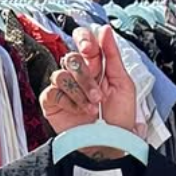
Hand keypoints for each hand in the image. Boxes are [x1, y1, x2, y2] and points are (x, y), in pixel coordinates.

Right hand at [39, 25, 137, 146]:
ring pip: (62, 74)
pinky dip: (69, 102)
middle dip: (87, 76)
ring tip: (93, 108)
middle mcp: (77, 74)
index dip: (83, 39)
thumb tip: (105, 30)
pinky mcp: (52, 103)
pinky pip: (53, 92)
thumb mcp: (123, 84)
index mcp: (95, 66)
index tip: (90, 48)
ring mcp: (63, 88)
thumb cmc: (119, 119)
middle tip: (99, 95)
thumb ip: (113, 56)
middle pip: (71, 57)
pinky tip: (80, 112)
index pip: (82, 40)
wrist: (111, 145)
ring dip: (80, 92)